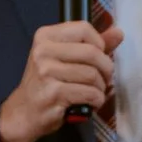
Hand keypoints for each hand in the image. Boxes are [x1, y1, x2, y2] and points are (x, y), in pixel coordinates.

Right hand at [0, 22, 121, 141]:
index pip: (84, 29)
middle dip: (106, 68)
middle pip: (92, 52)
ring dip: (101, 88)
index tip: (98, 57)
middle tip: (104, 79)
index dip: (99, 44)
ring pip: (92, 74)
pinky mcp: (54, 93)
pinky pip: (89, 93)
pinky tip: (90, 103)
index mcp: (45, 36)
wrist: (24, 112)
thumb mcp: (64, 58)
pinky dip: (96, 100)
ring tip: (94, 92)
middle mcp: (43, 51)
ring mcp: (47, 72)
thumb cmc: (46, 84)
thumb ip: (91, 45)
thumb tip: (118, 33)